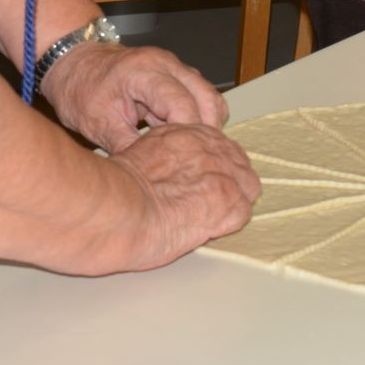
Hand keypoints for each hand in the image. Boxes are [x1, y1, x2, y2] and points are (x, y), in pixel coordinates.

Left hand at [38, 42, 227, 152]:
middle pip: (207, 97)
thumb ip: (128, 147)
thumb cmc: (80, 89)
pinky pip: (200, 94)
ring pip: (209, 95)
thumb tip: (151, 174)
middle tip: (194, 158)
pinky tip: (182, 137)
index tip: (184, 159)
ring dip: (204, 123)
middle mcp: (166, 63)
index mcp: (144, 71)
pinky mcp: (176, 74)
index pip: (182, 103)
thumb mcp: (97, 124)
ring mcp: (174, 66)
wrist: (73, 63)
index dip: (187, 134)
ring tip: (188, 149)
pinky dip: (198, 116)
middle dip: (205, 130)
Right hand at [108, 122, 260, 271]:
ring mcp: (223, 174)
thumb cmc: (116, 190)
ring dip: (233, 203)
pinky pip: (243, 213)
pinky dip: (229, 224)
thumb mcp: (139, 156)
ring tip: (209, 217)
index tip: (205, 182)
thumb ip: (162, 159)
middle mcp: (210, 149)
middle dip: (229, 183)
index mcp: (188, 135)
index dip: (214, 168)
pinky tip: (209, 229)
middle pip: (238, 164)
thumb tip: (165, 174)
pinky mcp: (227, 202)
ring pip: (247, 187)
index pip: (219, 146)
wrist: (117, 208)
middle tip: (208, 203)